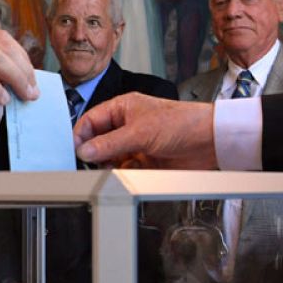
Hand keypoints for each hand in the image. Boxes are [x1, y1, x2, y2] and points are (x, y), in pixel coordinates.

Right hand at [73, 94, 216, 168]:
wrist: (209, 141)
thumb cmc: (182, 123)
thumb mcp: (140, 132)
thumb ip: (109, 144)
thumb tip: (85, 150)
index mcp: (122, 109)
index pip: (91, 120)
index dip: (80, 135)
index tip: (73, 151)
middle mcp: (127, 126)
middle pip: (99, 142)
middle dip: (94, 153)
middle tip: (91, 163)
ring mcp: (135, 144)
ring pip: (111, 159)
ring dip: (109, 165)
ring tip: (111, 169)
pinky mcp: (145, 162)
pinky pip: (125, 171)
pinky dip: (124, 174)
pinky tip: (129, 172)